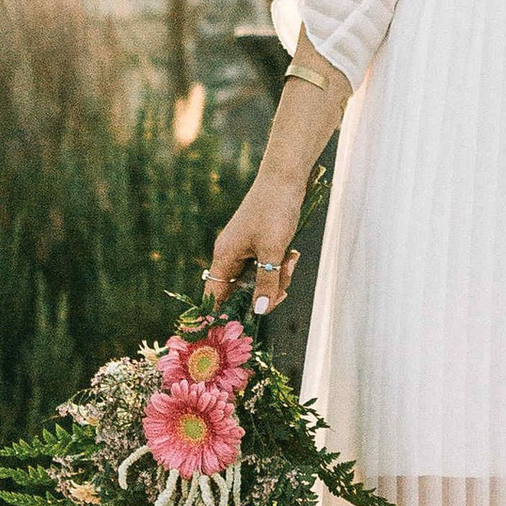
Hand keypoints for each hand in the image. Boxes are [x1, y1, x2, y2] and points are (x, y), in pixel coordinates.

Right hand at [205, 172, 307, 313]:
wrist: (285, 178)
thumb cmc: (274, 211)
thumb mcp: (273, 251)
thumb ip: (267, 282)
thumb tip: (259, 311)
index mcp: (225, 256)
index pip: (213, 294)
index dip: (220, 313)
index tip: (235, 328)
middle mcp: (230, 254)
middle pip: (242, 291)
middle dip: (265, 292)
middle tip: (284, 287)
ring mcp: (245, 248)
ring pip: (259, 278)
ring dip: (277, 277)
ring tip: (291, 261)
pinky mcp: (259, 243)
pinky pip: (267, 266)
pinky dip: (280, 266)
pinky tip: (292, 255)